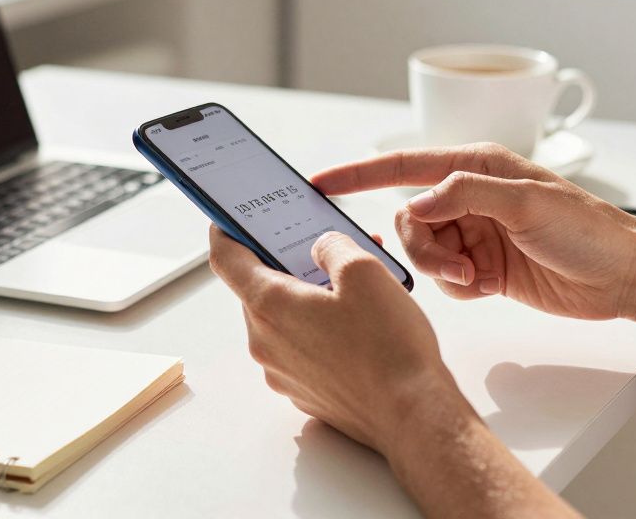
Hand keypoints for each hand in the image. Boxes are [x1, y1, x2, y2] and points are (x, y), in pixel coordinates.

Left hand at [207, 225, 460, 455]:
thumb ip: (332, 246)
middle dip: (285, 266)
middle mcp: (266, 342)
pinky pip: (299, 350)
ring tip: (349, 287)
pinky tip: (354, 325)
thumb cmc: (388, 347)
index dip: (225, 233)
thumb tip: (320, 247)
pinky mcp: (303, 392)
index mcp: (270, 305)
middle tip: (316, 250)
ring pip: (282, 321)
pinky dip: (317, 331)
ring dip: (306, 299)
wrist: (411, 415)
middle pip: (258, 290)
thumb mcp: (364, 270)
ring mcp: (282, 372)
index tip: (228, 221)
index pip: (226, 260)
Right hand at [311, 143, 635, 320]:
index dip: (357, 174)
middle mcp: (469, 198)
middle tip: (456, 265)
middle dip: (421, 246)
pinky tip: (488, 285)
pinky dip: (457, 287)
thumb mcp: (527, 202)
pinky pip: (443, 279)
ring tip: (476, 276)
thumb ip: (466, 194)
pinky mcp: (482, 268)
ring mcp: (474, 235)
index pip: (403, 167)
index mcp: (476, 167)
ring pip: (422, 252)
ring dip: (440, 269)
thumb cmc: (588, 230)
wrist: (623, 277)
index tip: (320, 183)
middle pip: (407, 219)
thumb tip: (418, 202)